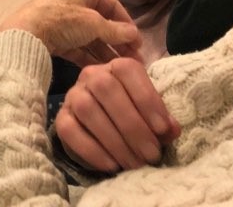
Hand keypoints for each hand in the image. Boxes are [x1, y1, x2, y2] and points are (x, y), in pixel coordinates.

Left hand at [0, 0, 140, 65]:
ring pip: (90, 38)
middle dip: (118, 43)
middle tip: (134, 61)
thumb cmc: (64, 21)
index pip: (112, 5)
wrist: (27, 34)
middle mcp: (74, 2)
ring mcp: (64, 21)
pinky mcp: (55, 38)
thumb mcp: (94, 24)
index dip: (126, 24)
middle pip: (102, 24)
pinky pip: (77, 47)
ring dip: (106, 53)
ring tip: (120, 69)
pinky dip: (89, 57)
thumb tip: (135, 34)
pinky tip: (102, 70)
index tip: (138, 43)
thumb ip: (116, 31)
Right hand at [56, 58, 180, 172]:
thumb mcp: (150, 115)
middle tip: (151, 154)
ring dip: (115, 141)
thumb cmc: (132, 116)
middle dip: (132, 125)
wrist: (101, 129)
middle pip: (106, 89)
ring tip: (135, 164)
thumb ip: (162, 121)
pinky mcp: (60, 118)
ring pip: (88, 110)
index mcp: (116, 67)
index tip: (163, 129)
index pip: (128, 71)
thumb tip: (172, 130)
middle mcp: (91, 75)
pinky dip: (92, 150)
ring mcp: (73, 95)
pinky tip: (112, 165)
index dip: (147, 98)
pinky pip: (70, 131)